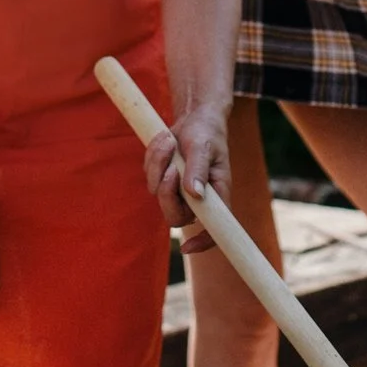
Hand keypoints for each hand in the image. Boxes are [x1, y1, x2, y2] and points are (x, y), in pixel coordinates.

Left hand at [141, 100, 229, 254]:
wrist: (195, 119)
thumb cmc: (207, 133)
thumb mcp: (204, 147)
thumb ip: (198, 170)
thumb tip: (194, 194)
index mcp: (217, 195)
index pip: (214, 229)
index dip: (202, 242)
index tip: (186, 247)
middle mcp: (197, 198)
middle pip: (174, 216)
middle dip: (167, 193)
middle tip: (171, 169)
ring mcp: (178, 190)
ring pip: (157, 191)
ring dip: (159, 164)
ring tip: (170, 140)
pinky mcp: (163, 179)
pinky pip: (149, 174)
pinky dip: (154, 156)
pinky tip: (166, 139)